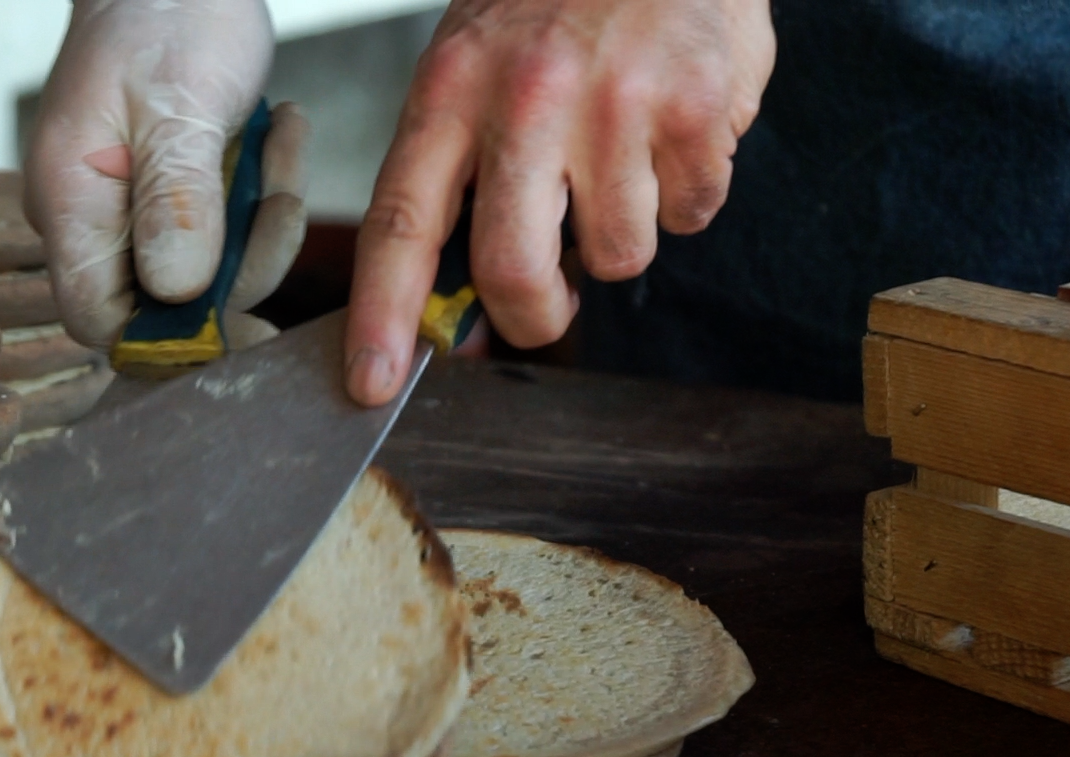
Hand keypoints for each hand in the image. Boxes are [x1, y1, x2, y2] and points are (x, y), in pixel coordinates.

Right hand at [26, 0, 310, 350]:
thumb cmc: (164, 13)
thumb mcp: (178, 105)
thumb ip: (175, 200)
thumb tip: (177, 292)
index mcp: (69, 202)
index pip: (100, 320)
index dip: (172, 339)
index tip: (248, 325)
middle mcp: (89, 220)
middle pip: (164, 306)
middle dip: (240, 264)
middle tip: (278, 193)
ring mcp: (129, 211)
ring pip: (205, 273)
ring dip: (260, 222)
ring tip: (280, 140)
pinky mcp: (168, 198)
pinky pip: (220, 234)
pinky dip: (258, 198)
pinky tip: (274, 136)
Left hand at [342, 0, 774, 403]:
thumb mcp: (474, 59)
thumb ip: (458, 170)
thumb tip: (459, 299)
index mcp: (449, 90)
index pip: (399, 224)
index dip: (382, 316)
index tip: (372, 384)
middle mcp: (524, 99)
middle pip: (513, 269)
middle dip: (535, 316)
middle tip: (549, 307)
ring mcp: (614, 104)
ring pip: (616, 254)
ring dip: (623, 235)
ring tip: (623, 159)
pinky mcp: (696, 108)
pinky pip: (692, 213)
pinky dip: (688, 193)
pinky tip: (675, 130)